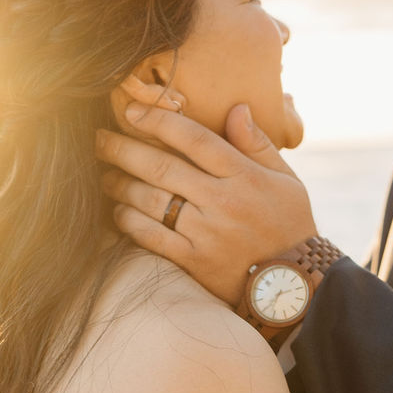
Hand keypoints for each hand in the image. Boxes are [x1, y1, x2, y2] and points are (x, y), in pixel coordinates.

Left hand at [96, 102, 317, 304]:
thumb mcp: (286, 179)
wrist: (293, 284)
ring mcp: (206, 232)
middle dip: (124, 149)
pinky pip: (151, 237)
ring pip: (151, 200)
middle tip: (100, 139)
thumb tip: (236, 108)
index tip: (131, 111)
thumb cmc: (290, 225)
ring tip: (104, 174)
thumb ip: (257, 143)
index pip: (193, 138)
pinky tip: (118, 210)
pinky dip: (129, 221)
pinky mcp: (194, 261)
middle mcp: (221, 200)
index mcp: (243, 175)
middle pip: (162, 166)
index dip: (157, 120)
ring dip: (120, 184)